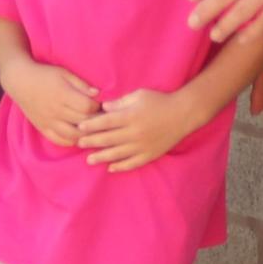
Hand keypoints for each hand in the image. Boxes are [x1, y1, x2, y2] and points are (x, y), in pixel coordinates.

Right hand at [2, 57, 100, 150]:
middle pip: (83, 122)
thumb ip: (81, 84)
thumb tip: (98, 94)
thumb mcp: (64, 73)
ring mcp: (49, 121)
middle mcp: (56, 110)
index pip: (87, 107)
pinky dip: (71, 141)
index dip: (98, 107)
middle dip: (96, 121)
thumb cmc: (44, 74)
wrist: (20, 81)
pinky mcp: (42, 128)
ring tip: (92, 129)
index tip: (102, 104)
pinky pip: (59, 140)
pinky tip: (78, 136)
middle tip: (102, 118)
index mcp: (63, 95)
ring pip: (73, 135)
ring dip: (86, 134)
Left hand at [78, 83, 203, 171]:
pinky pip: (133, 163)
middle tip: (79, 144)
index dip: (91, 125)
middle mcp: (135, 133)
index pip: (105, 122)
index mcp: (131, 116)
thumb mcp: (139, 95)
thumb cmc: (159, 101)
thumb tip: (103, 108)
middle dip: (92, 142)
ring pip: (118, 154)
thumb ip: (120, 102)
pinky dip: (121, 166)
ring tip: (89, 159)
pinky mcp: (150, 154)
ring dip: (102, 157)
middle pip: (108, 139)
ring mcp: (142, 146)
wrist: (183, 114)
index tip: (80, 127)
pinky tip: (111, 168)